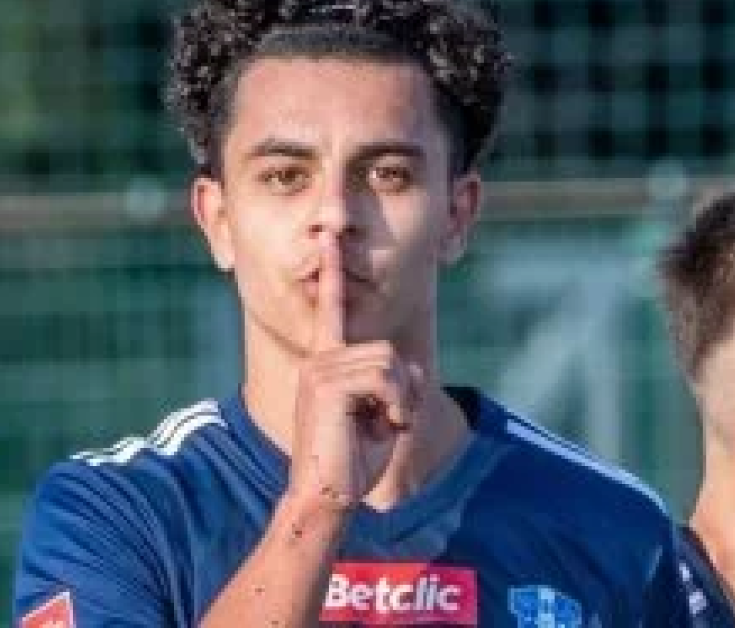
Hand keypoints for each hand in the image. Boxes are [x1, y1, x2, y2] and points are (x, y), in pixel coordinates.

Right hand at [287, 232, 418, 510]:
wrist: (326, 496)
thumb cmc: (351, 463)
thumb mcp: (386, 416)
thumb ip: (399, 386)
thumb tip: (414, 368)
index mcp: (327, 362)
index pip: (331, 310)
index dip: (331, 273)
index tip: (327, 238)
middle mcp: (319, 359)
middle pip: (389, 351)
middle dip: (402, 391)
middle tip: (384, 423)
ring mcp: (319, 368)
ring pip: (390, 363)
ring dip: (399, 401)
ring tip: (377, 426)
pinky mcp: (325, 383)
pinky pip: (385, 377)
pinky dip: (394, 405)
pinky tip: (377, 426)